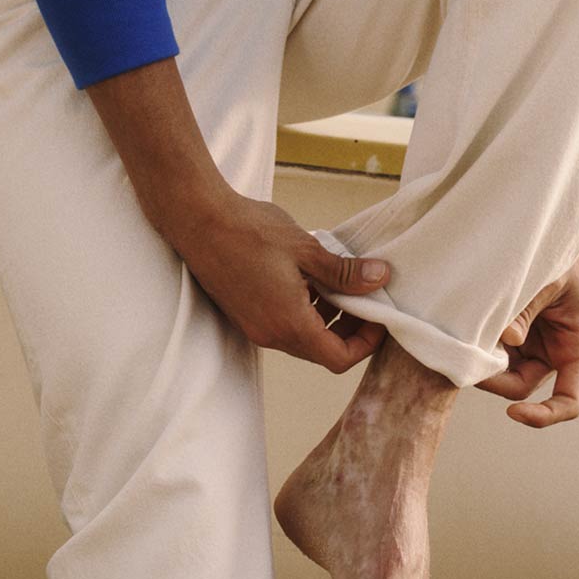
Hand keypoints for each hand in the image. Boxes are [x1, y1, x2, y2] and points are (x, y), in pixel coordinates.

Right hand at [174, 191, 389, 372]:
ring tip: (338, 280)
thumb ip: (344, 272)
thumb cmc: (250, 231)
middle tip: (365, 296)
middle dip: (349, 329)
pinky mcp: (244, 313)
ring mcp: (254, 326)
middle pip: (321, 350)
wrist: (198, 220)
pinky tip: (307, 276)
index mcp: (290, 324)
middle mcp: (270, 334)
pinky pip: (282, 324)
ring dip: (325, 318)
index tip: (379, 317)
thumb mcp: (307, 249)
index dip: (366, 343)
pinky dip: (303, 310)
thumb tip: (380, 279)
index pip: (339, 358)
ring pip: (302, 336)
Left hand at [475, 241, 578, 427]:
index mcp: (576, 345)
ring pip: (502, 370)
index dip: (544, 415)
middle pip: (522, 386)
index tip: (514, 413)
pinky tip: (463, 328)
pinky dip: (478, 344)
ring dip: (482, 360)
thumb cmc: (562, 254)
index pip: (569, 400)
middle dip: (494, 379)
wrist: (551, 227)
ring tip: (462, 336)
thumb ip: (527, 310)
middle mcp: (554, 351)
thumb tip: (507, 340)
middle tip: (466, 359)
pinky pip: (492, 349)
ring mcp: (532, 343)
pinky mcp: (512, 330)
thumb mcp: (549, 280)